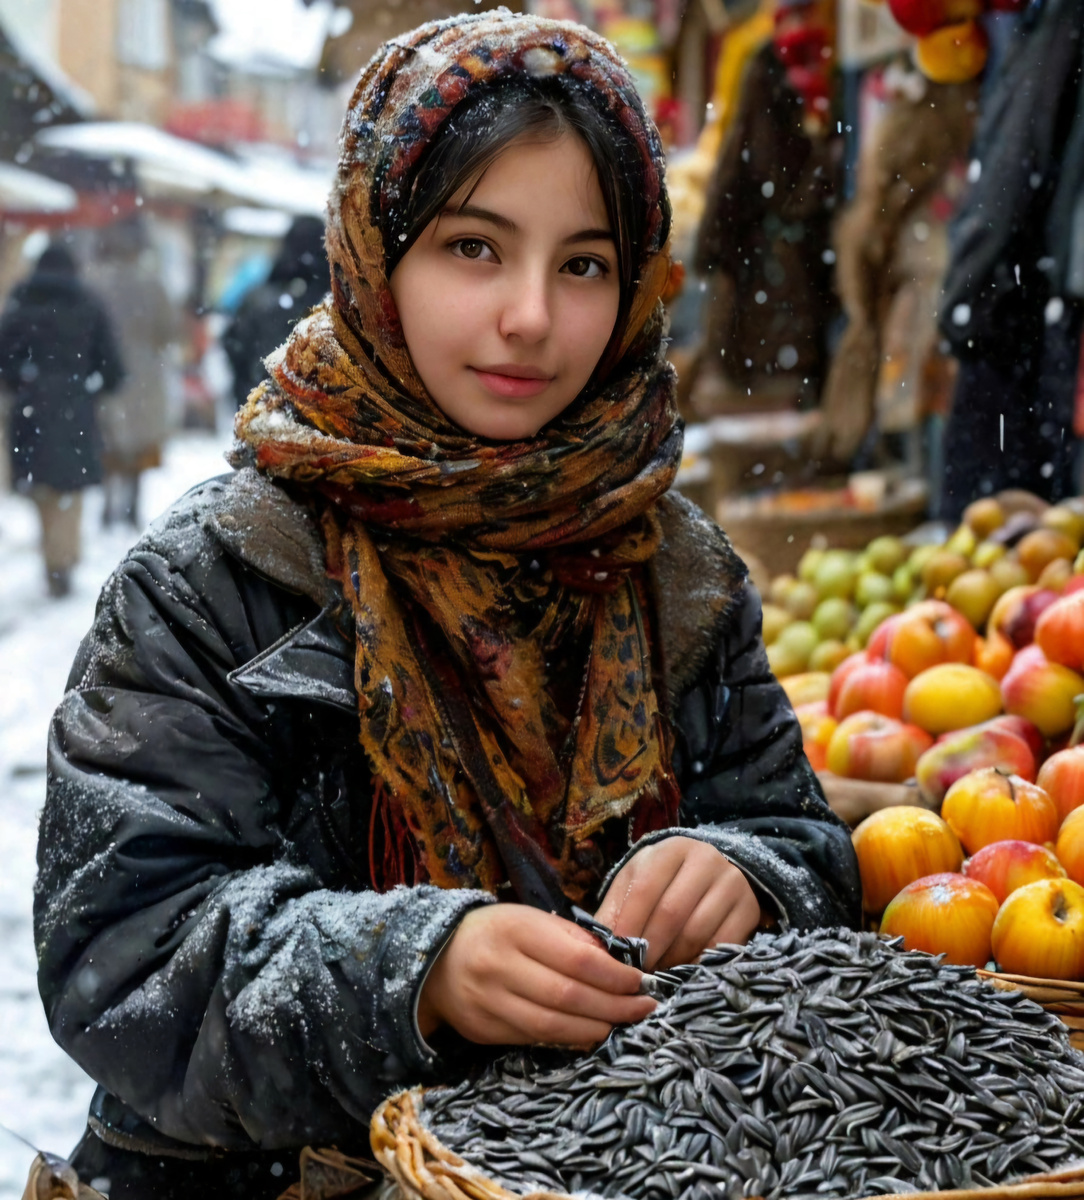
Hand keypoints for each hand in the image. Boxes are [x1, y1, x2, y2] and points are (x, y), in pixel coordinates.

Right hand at [417, 904, 654, 1046]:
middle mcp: (499, 966)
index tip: (639, 981)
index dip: (613, 975)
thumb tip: (617, 964)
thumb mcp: (529, 920)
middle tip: (643, 1008)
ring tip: (620, 1024)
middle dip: (613, 1006)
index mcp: (515, 929)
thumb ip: (571, 939)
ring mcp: (488, 1002)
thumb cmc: (495, 933)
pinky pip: (534, 1039)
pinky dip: (567, 1039)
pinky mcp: (483, 1030)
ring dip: (594, 1028)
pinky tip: (588, 1033)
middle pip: (568, 996)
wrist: (434, 960)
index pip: (576, 958)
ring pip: (552, 1025)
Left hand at [594, 837, 759, 970]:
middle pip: (671, 913)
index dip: (628, 925)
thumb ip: (617, 907)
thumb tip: (596, 944)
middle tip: (634, 971)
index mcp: (671, 849)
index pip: (645, 888)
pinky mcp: (749, 909)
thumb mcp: (637, 880)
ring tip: (655, 972)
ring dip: (671, 960)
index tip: (615, 953)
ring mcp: (731, 884)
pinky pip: (720, 947)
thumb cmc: (665, 879)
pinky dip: (697, 964)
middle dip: (649, 948)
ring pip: (696, 933)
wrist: (715, 872)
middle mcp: (706, 860)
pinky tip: (682, 971)